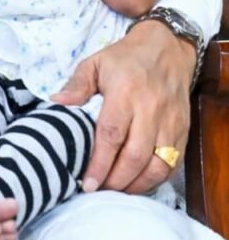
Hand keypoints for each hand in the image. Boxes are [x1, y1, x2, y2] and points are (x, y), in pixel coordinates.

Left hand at [52, 19, 193, 192]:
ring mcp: (170, 122)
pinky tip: (136, 183)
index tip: (87, 182)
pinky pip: (172, 164)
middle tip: (97, 190)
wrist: (167, 48)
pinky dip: (155, 179)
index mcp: (126, 92)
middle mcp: (151, 110)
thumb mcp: (96, 62)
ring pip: (157, 165)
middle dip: (115, 180)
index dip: (99, 162)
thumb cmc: (125, 58)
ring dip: (135, 184)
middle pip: (135, 156)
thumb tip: (56, 103)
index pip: (112, 134)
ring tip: (114, 191)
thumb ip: (77, 85)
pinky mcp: (182, 131)